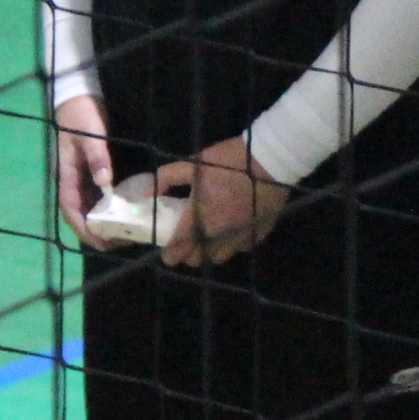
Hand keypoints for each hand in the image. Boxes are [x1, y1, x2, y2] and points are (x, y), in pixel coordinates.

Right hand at [53, 93, 118, 247]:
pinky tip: (122, 214)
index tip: (98, 241)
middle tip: (118, 243)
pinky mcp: (90, 172)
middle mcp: (72, 180)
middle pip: (79, 214)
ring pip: (88, 208)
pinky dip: (107, 208)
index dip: (82, 228)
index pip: (70, 208)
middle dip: (94, 232)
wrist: (78, 98)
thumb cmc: (81, 115)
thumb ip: (97, 156)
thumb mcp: (90, 133)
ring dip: (102, 223)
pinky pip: (97, 197)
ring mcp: (80, 177)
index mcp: (66, 174)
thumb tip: (104, 183)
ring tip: (123, 234)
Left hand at [158, 133, 290, 267]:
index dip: (169, 254)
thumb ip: (168, 177)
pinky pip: (240, 248)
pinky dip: (233, 243)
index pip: (177, 249)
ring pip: (219, 258)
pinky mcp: (257, 235)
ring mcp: (239, 237)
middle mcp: (217, 234)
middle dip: (189, 253)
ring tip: (209, 238)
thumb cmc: (229, 161)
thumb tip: (148, 193)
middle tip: (187, 241)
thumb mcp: (194, 163)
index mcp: (198, 217)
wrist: (270, 160)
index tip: (167, 250)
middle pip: (197, 259)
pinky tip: (232, 230)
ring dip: (210, 251)